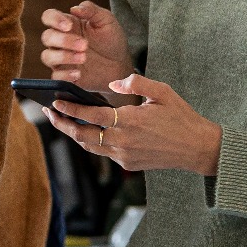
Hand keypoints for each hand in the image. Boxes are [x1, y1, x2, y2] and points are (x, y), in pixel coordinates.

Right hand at [39, 2, 136, 100]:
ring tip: (84, 57)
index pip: (48, 17)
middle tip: (85, 45)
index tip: (68, 26)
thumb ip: (91, 10)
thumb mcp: (107, 21)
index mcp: (68, 24)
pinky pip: (55, 77)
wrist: (121, 65)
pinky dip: (64, 75)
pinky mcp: (65, 76)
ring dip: (63, 57)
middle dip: (64, 40)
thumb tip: (74, 8)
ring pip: (47, 56)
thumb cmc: (112, 40)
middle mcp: (60, 41)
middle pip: (47, 37)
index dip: (53, 20)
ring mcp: (61, 59)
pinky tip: (79, 73)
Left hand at [43, 72, 221, 175]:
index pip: (91, 115)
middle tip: (48, 111)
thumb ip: (136, 82)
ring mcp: (124, 155)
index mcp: (130, 121)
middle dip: (62, 123)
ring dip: (72, 133)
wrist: (198, 148)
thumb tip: (113, 84)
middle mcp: (123, 141)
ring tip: (61, 120)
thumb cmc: (181, 116)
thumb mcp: (162, 91)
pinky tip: (84, 130)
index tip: (55, 101)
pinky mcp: (128, 164)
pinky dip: (89, 141)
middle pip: (82, 134)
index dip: (70, 109)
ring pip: (89, 146)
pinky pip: (102, 152)